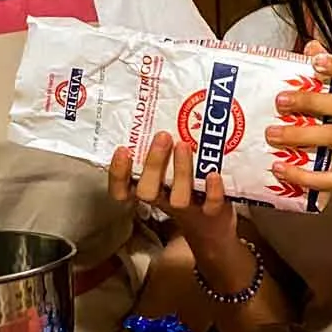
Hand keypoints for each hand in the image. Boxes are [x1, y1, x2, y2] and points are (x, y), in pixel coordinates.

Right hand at [108, 131, 237, 253]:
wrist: (213, 223)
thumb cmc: (186, 187)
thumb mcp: (169, 170)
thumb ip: (164, 148)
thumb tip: (164, 108)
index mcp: (148, 188)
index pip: (122, 189)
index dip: (118, 174)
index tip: (122, 149)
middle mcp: (163, 199)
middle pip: (147, 191)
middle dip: (153, 164)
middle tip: (162, 136)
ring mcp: (187, 207)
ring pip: (178, 197)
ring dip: (181, 171)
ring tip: (184, 145)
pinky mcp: (210, 213)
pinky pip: (210, 205)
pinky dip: (212, 191)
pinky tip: (214, 174)